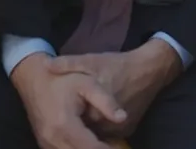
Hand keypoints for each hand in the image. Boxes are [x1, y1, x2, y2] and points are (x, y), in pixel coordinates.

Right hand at [10, 53, 125, 148]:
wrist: (34, 79)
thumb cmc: (63, 79)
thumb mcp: (88, 83)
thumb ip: (106, 101)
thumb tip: (122, 118)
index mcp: (64, 125)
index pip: (91, 148)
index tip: (119, 147)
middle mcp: (52, 138)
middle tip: (115, 146)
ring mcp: (45, 142)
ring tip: (103, 144)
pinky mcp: (44, 143)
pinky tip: (89, 144)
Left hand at [45, 39, 181, 137]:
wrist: (149, 71)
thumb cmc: (118, 66)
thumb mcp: (92, 60)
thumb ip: (68, 64)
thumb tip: (47, 66)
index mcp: (94, 110)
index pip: (73, 123)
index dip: (65, 117)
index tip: (57, 112)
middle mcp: (107, 124)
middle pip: (85, 130)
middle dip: (76, 124)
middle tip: (69, 114)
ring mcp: (119, 130)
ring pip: (97, 134)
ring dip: (89, 128)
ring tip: (80, 115)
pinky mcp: (127, 131)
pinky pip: (109, 135)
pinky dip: (101, 129)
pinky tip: (95, 117)